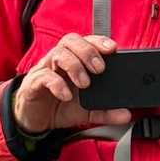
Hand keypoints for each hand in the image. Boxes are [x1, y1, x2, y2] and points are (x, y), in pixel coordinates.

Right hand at [12, 34, 131, 133]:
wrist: (36, 120)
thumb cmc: (61, 106)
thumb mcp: (87, 111)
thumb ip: (106, 111)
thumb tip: (126, 114)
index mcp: (74, 60)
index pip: (87, 41)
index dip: (99, 41)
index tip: (113, 48)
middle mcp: (59, 60)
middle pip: (72, 41)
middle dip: (88, 51)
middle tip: (99, 69)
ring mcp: (45, 69)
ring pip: (58, 53)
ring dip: (74, 66)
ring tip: (85, 84)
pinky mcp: (33, 83)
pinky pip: (43, 76)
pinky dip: (57, 84)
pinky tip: (66, 95)